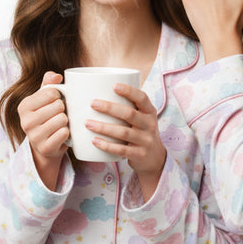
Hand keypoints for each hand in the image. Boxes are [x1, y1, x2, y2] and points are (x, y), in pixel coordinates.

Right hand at [18, 72, 68, 188]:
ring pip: (62, 119)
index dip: (58, 96)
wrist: (44, 145)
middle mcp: (25, 121)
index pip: (52, 92)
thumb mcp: (43, 99)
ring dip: (66, 121)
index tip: (54, 103)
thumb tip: (56, 76)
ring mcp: (34, 136)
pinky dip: (67, 133)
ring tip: (60, 124)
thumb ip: (49, 83)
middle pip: (58, 106)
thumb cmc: (46, 116)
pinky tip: (61, 135)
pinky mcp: (45, 148)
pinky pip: (64, 133)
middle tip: (58, 115)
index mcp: (24, 106)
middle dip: (63, 109)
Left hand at [86, 84, 165, 199]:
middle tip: (92, 103)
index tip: (114, 86)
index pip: (142, 98)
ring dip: (103, 127)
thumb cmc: (140, 131)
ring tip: (87, 123)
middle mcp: (150, 125)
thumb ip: (127, 107)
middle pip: (129, 114)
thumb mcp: (141, 117)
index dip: (129, 91)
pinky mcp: (139, 154)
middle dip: (109, 108)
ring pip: (123, 132)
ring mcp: (145, 140)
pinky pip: (121, 150)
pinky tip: (94, 141)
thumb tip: (97, 91)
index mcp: (150, 112)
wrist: (155, 158)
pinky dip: (106, 145)